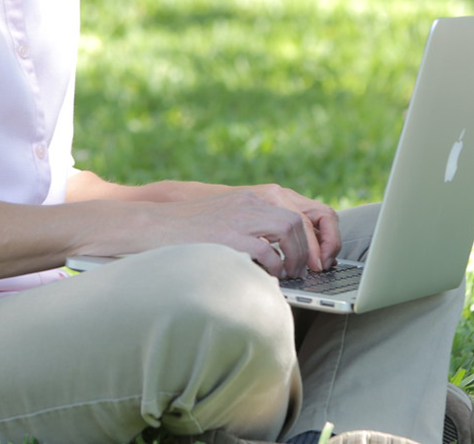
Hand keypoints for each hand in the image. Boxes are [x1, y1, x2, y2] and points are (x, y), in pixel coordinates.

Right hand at [152, 184, 339, 278]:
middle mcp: (250, 202)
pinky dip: (275, 265)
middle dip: (312, 249)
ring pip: (289, 227)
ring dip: (296, 255)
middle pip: (300, 219)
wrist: (153, 224)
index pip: (303, 210)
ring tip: (291, 274)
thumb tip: (286, 257)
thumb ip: (255, 229)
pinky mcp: (227, 235)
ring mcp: (239, 216)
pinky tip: (270, 276)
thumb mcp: (228, 220)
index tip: (321, 258)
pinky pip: (266, 248)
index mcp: (253, 198)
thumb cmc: (190, 231)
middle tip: (308, 271)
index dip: (319, 236)